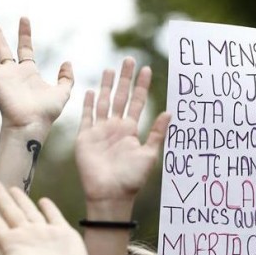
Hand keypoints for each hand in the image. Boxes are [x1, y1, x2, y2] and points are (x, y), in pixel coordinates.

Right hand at [0, 17, 72, 130]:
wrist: (31, 123)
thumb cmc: (46, 112)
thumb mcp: (62, 92)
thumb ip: (66, 77)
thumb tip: (67, 61)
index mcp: (29, 73)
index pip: (25, 48)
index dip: (24, 34)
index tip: (24, 18)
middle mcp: (13, 73)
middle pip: (3, 48)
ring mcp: (2, 77)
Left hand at [0, 181, 93, 254]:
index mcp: (11, 244)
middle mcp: (26, 236)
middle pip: (10, 212)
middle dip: (0, 198)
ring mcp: (45, 233)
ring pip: (30, 211)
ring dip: (21, 200)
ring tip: (13, 188)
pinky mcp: (63, 232)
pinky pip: (54, 215)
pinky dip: (49, 207)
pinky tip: (43, 201)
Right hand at [75, 57, 170, 202]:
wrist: (110, 194)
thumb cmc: (131, 178)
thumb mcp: (149, 154)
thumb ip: (158, 133)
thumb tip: (169, 112)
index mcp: (131, 130)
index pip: (137, 102)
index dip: (141, 87)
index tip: (146, 69)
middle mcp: (116, 127)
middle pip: (120, 97)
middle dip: (125, 79)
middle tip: (129, 60)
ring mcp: (100, 131)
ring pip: (104, 102)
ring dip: (107, 86)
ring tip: (111, 69)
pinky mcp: (85, 137)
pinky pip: (87, 117)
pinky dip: (89, 104)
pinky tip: (92, 91)